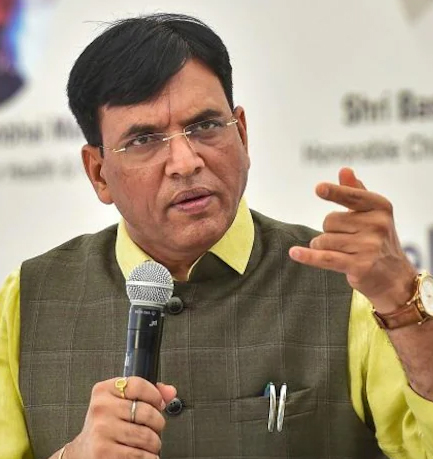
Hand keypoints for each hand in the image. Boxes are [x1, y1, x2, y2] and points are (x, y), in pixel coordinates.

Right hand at [65, 377, 176, 458]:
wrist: (84, 451)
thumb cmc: (106, 424)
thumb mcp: (121, 402)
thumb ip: (147, 393)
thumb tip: (170, 391)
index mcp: (104, 390)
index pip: (139, 385)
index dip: (155, 395)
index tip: (158, 403)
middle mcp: (101, 409)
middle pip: (147, 412)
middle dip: (157, 423)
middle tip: (153, 427)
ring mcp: (102, 431)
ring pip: (147, 437)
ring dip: (154, 443)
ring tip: (147, 443)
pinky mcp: (104, 453)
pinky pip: (140, 456)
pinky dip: (148, 457)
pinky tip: (141, 453)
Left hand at [289, 167, 416, 311]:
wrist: (395, 278)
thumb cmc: (378, 240)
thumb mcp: (372, 213)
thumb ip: (356, 191)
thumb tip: (344, 170)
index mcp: (380, 207)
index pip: (352, 196)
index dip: (334, 193)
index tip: (319, 189)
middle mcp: (377, 225)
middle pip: (330, 220)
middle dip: (329, 230)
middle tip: (346, 239)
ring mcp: (369, 247)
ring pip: (324, 240)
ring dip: (323, 246)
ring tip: (341, 252)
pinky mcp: (359, 266)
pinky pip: (325, 258)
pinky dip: (308, 256)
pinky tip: (294, 253)